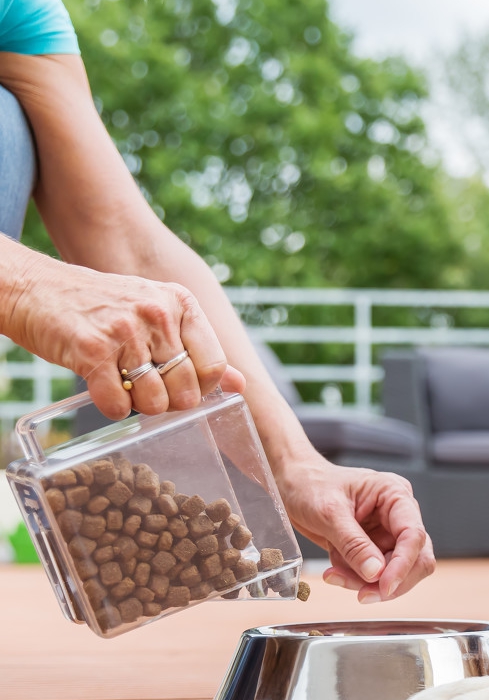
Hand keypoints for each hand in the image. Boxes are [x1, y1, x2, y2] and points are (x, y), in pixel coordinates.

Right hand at [5, 257, 241, 417]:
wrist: (37, 290)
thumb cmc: (102, 308)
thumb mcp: (157, 315)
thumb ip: (198, 349)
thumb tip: (240, 385)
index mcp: (181, 304)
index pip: (214, 364)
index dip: (201, 387)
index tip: (180, 384)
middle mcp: (158, 314)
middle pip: (187, 388)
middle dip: (170, 401)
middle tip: (146, 388)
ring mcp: (125, 331)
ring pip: (156, 401)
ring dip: (140, 406)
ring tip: (124, 385)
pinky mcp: (92, 350)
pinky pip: (119, 406)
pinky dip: (112, 408)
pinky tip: (103, 389)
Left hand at [276, 457, 434, 601]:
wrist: (293, 486)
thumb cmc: (311, 485)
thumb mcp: (329, 513)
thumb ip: (354, 544)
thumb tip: (375, 573)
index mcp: (395, 495)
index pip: (413, 534)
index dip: (403, 564)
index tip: (385, 586)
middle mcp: (398, 515)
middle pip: (415, 558)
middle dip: (390, 580)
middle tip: (363, 594)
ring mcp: (387, 533)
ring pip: (395, 571)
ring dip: (366, 582)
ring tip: (335, 575)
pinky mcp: (373, 548)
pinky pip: (374, 574)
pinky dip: (355, 579)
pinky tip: (334, 571)